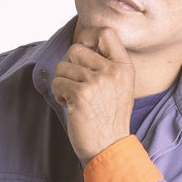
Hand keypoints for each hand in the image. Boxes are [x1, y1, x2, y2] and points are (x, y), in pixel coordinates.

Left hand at [50, 24, 135, 161]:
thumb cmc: (110, 118)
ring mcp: (96, 82)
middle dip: (68, 66)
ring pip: (62, 66)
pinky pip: (57, 83)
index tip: (82, 49)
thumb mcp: (120, 86)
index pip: (106, 33)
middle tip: (75, 85)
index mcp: (124, 67)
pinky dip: (58, 95)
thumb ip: (107, 64)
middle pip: (75, 49)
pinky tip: (71, 106)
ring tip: (74, 98)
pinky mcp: (80, 95)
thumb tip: (81, 43)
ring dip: (62, 82)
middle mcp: (112, 71)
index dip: (88, 36)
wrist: (110, 147)